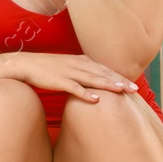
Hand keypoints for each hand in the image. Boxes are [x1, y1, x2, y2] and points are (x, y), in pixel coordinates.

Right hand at [13, 51, 136, 102]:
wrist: (27, 64)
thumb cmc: (49, 68)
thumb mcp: (70, 66)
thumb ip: (84, 72)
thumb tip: (97, 82)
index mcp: (83, 61)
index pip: (106, 70)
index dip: (120, 77)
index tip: (134, 86)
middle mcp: (79, 65)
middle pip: (103, 74)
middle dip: (120, 81)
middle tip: (135, 90)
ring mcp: (69, 72)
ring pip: (92, 79)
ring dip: (107, 85)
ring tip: (121, 91)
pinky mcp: (59, 80)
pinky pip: (75, 88)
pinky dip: (85, 93)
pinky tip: (96, 100)